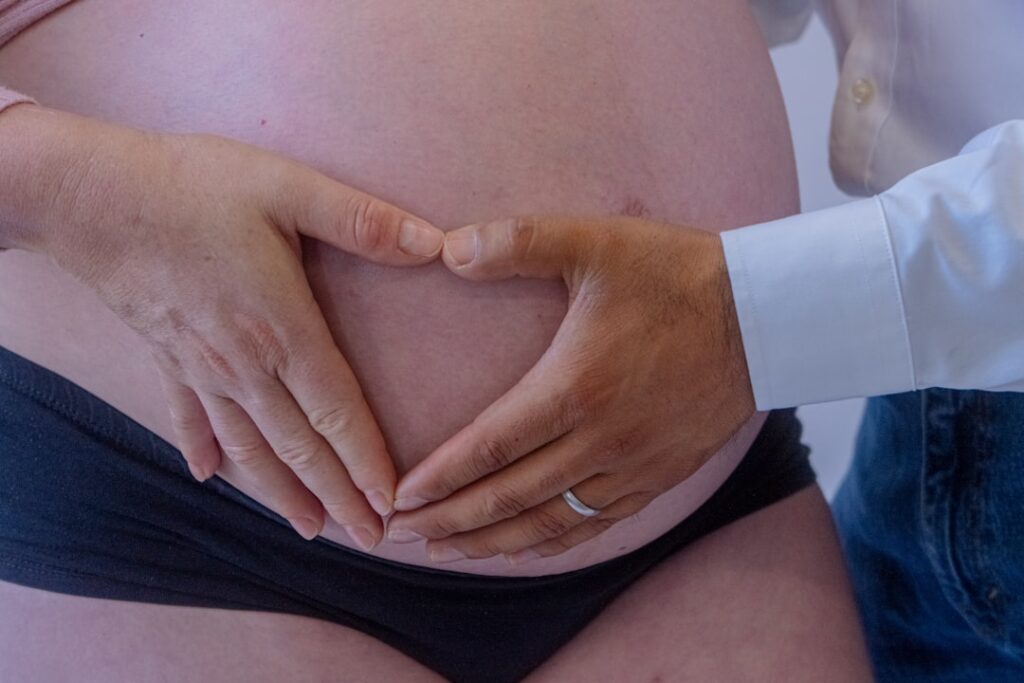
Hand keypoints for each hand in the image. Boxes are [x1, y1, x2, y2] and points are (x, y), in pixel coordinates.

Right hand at [24, 109, 443, 546]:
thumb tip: (435, 244)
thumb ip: (362, 221)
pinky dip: (203, 450)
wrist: (89, 195)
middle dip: (338, 496)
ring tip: (310, 529)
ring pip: (249, 449)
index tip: (391, 507)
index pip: (338, 413)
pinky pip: (189, 419)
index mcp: (282, 330)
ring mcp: (200, 369)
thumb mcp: (288, 188)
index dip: (367, 463)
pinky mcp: (166, 358)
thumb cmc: (194, 187)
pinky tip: (209, 477)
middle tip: (370, 538)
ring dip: (281, 493)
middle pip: (299, 447)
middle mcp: (243, 366)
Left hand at [385, 215, 754, 563]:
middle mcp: (602, 439)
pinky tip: (526, 549)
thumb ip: (517, 242)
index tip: (399, 499)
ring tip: (447, 553)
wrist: (765, 315)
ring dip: (494, 543)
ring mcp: (634, 465)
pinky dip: (553, 542)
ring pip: (552, 522)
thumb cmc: (675, 275)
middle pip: (511, 498)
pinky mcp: (660, 475)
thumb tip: (446, 249)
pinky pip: (597, 523)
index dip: (440, 479)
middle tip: (401, 536)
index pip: (491, 447)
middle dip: (451, 522)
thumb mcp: (595, 242)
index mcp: (576, 387)